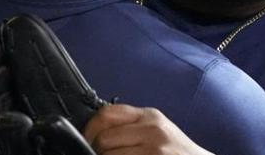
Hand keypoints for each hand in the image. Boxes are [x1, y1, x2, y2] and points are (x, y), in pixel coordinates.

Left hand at [83, 104, 214, 154]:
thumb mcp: (157, 131)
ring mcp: (155, 148)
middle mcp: (152, 128)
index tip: (88, 141)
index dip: (90, 129)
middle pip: (103, 138)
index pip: (106, 113)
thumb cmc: (176, 154)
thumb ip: (131, 127)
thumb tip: (96, 131)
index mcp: (149, 116)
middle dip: (97, 152)